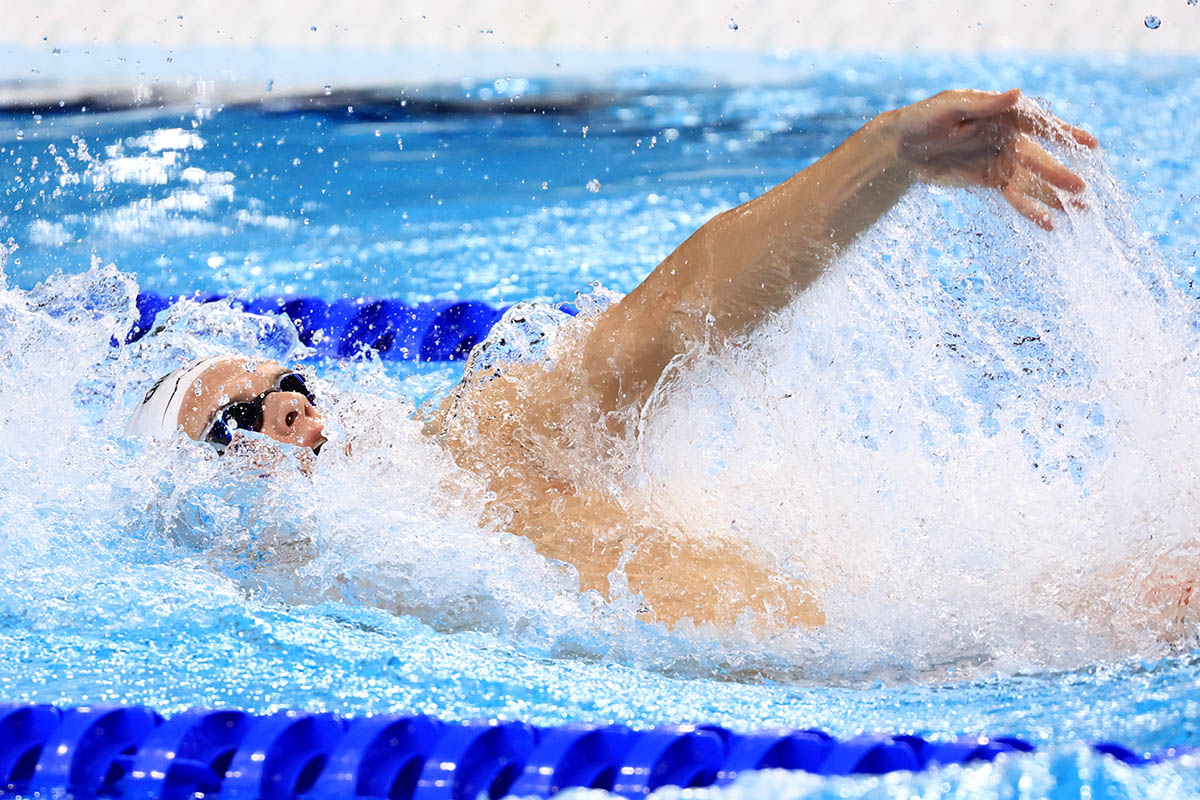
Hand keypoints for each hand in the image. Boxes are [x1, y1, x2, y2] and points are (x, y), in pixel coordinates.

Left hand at [886, 88, 1097, 229]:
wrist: (901, 146)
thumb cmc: (924, 117)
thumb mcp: (951, 106)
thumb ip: (985, 104)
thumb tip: (1017, 93)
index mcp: (1004, 114)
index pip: (1041, 124)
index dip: (1066, 133)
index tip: (1090, 144)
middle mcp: (1009, 137)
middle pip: (1038, 158)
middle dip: (1060, 174)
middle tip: (1083, 190)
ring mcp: (1001, 161)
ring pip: (1032, 181)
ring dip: (1054, 196)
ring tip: (1081, 211)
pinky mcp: (990, 180)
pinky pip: (1014, 196)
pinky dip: (1031, 210)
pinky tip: (1049, 223)